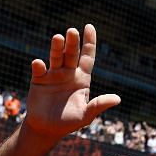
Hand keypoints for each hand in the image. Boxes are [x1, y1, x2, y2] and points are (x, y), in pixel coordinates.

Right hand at [23, 24, 120, 140]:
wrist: (48, 129)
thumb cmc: (69, 122)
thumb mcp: (87, 114)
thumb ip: (99, 105)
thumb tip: (117, 99)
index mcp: (82, 78)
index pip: (87, 57)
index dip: (89, 42)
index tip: (89, 27)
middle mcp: (68, 73)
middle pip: (71, 54)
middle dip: (72, 42)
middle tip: (73, 31)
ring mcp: (53, 75)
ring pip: (56, 57)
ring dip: (56, 48)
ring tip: (58, 37)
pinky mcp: (38, 81)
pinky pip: (39, 70)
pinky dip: (39, 66)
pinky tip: (39, 64)